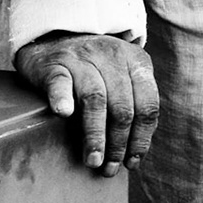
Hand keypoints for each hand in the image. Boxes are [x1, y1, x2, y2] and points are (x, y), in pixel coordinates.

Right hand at [15, 32, 159, 176]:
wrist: (57, 34)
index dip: (142, 137)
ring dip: (95, 134)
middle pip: (123, 106)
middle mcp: (113, 57)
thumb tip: (136, 151)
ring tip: (92, 159)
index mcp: (136, 61)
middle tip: (109, 168)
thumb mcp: (122, 73)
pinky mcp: (54, 63)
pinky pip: (61, 82)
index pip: (148, 103)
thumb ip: (133, 100)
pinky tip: (64, 115)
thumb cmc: (94, 65)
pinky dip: (63, 98)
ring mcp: (82, 58)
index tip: (133, 161)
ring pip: (96, 98)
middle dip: (119, 143)